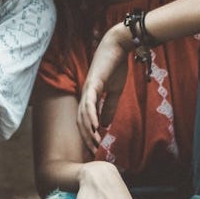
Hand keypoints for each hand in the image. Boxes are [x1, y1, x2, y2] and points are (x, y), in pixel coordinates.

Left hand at [77, 24, 132, 153]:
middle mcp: (85, 94)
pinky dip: (91, 115)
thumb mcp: (114, 92)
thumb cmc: (115, 67)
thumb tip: (104, 125)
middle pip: (81, 120)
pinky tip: (95, 127)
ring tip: (95, 143)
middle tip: (93, 151)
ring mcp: (87, 88)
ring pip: (84, 114)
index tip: (96, 147)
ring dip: (89, 130)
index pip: (86, 120)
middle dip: (87, 137)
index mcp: (89, 97)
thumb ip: (108, 107)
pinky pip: (90, 103)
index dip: (89, 134)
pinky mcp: (93, 83)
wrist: (118, 47)